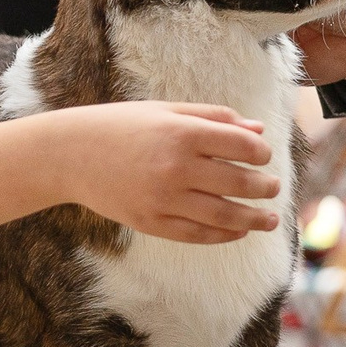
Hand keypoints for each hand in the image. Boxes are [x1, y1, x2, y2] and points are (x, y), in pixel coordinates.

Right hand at [63, 102, 281, 244]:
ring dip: (253, 219)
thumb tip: (257, 132)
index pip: (241, 148)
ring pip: (223, 215)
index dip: (261, 154)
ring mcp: (163, 199)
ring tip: (270, 220)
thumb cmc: (123, 126)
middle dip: (264, 188)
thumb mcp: (168, 111)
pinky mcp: (151, 223)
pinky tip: (237, 231)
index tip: (263, 157)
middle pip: (238, 183)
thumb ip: (215, 119)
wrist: (71, 154)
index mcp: (182, 134)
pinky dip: (223, 235)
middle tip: (274, 188)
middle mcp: (176, 168)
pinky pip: (197, 234)